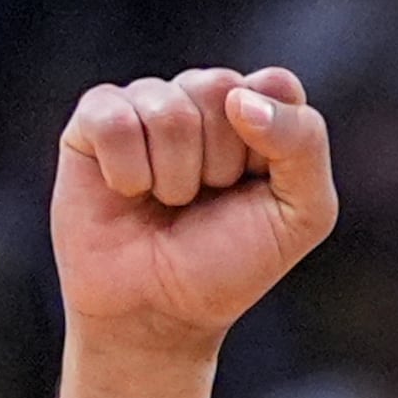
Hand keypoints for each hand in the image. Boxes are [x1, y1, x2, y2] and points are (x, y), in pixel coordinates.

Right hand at [52, 65, 336, 353]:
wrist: (158, 312)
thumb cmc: (229, 263)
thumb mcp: (303, 213)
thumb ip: (303, 143)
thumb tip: (241, 98)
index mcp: (259, 111)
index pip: (276, 85)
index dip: (271, 141)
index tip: (255, 188)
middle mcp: (203, 99)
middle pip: (220, 89)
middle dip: (220, 163)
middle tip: (206, 200)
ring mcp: (147, 104)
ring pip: (169, 110)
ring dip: (174, 177)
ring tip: (167, 202)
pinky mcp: (95, 120)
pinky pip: (114, 120)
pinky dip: (127, 172)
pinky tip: (128, 192)